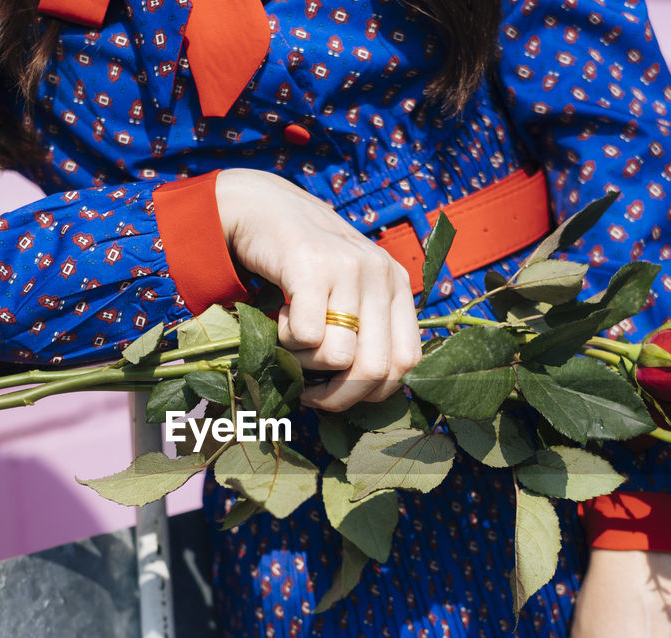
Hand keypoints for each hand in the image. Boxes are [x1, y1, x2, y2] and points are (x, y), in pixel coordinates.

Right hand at [214, 168, 421, 411]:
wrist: (264, 208)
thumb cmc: (307, 264)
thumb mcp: (351, 291)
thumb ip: (367, 330)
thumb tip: (365, 392)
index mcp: (398, 285)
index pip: (407, 362)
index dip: (374, 392)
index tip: (341, 393)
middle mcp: (381, 275)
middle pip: (375, 369)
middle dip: (339, 396)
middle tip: (311, 393)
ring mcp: (348, 268)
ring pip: (339, 357)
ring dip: (306, 363)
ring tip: (293, 337)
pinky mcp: (312, 266)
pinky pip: (307, 336)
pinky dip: (288, 340)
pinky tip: (283, 315)